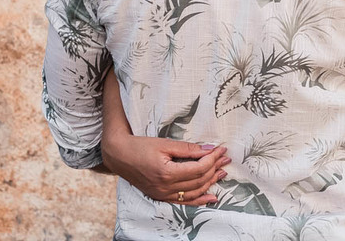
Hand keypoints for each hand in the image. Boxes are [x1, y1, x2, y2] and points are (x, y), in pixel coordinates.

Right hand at [100, 133, 228, 206]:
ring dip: (210, 183)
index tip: (220, 150)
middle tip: (225, 159)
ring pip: (193, 192)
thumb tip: (208, 149)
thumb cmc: (140, 146)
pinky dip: (198, 199)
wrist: (119, 156)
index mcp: (166, 172)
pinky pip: (183, 201)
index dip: (212, 159)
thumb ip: (187, 149)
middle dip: (214, 169)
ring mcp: (163, 194)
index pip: (198, 168)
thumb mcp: (165, 143)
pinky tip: (211, 196)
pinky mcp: (161, 196)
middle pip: (198, 180)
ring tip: (222, 173)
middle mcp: (165, 187)